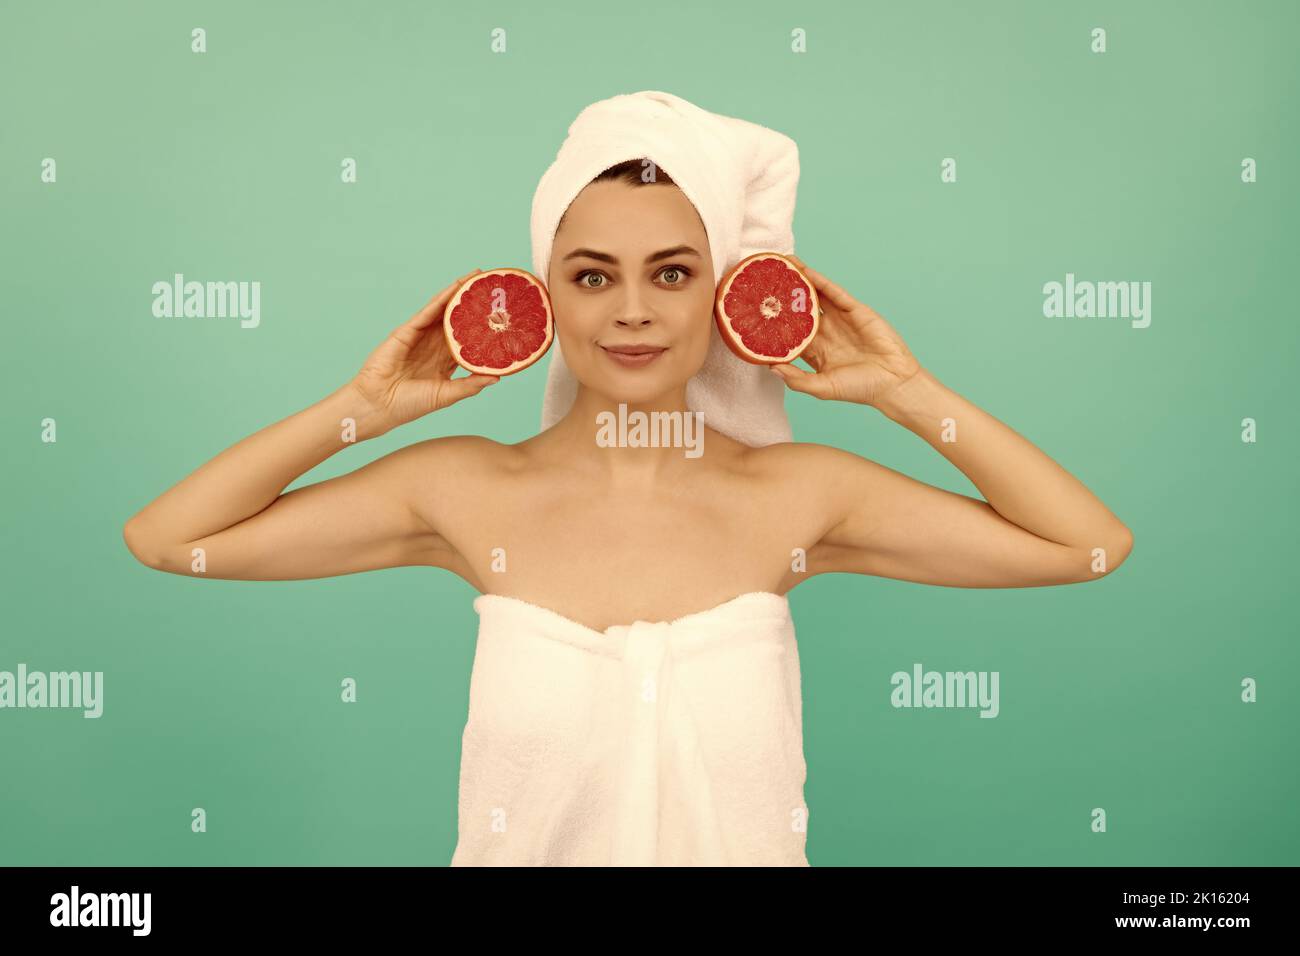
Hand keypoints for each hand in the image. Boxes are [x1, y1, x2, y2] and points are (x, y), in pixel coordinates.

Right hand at [349, 270, 499, 429]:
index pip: (468, 341)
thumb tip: (498, 377)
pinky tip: (455, 287)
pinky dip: (441, 299)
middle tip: (493, 288)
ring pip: (443, 311)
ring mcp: (420, 337)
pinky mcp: (406, 331)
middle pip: (458, 321)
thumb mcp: (446, 395)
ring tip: (477, 277)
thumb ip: (470, 385)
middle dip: (474, 304)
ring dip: (459, 293)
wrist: (378, 405)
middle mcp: (434, 347)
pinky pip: (427, 312)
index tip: (502, 317)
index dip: (483, 329)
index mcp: (444, 363)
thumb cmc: (408, 405)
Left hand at [770, 255, 922, 407]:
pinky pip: (834, 292)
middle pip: (798, 309)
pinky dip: (819, 281)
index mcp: (815, 350)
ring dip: (798, 280)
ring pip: (814, 295)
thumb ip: (797, 380)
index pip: (788, 331)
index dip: (772, 321)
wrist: (893, 382)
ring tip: (780, 264)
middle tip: (761, 279)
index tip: (752, 311)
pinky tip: (805, 271)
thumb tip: (770, 368)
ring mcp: (839, 319)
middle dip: (781, 295)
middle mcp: (824, 332)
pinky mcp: (854, 310)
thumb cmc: (860, 389)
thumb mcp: (822, 388)